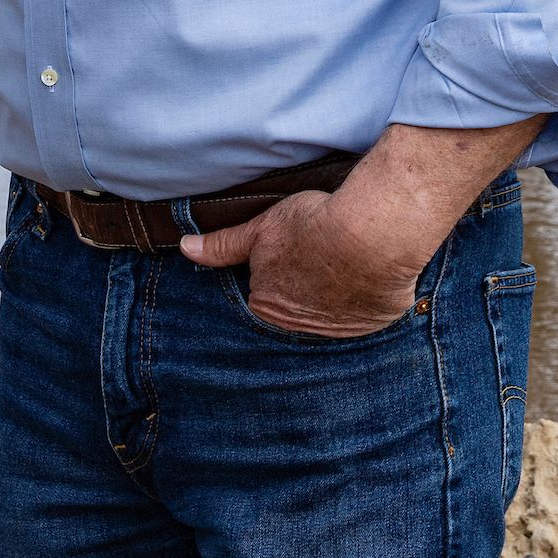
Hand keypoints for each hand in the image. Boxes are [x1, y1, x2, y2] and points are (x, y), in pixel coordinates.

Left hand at [181, 187, 423, 338]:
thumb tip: (186, 249)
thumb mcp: (261, 228)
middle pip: (294, 307)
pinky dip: (362, 297)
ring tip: (340, 263)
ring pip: (328, 312)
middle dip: (301, 286)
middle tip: (315, 257)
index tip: (289, 252)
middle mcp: (300, 328)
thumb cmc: (313, 227)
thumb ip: (224, 245)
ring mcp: (339, 331)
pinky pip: (362, 314)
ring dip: (332, 294)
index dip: (275, 269)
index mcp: (268, 307)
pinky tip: (364, 276)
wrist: (371, 236)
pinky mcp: (371, 325)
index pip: (262, 293)